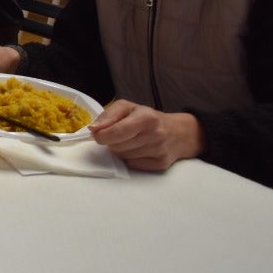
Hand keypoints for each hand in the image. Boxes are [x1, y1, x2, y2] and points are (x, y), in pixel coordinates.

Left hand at [87, 100, 203, 170]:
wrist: (179, 132)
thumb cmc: (148, 118)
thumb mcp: (128, 108)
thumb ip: (109, 115)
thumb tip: (94, 129)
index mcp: (146, 117)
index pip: (117, 131)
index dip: (102, 135)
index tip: (97, 134)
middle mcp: (155, 134)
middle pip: (118, 146)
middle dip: (112, 141)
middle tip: (119, 135)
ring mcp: (159, 151)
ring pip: (124, 156)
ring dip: (121, 150)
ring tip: (131, 141)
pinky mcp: (161, 164)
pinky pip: (133, 165)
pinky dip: (131, 159)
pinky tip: (139, 150)